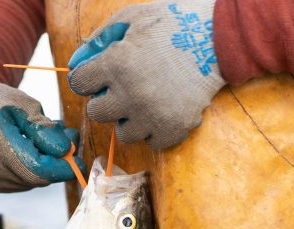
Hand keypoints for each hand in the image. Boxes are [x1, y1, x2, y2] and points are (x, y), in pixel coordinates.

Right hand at [0, 74, 86, 191]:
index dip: (63, 167)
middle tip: (68, 140)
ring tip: (46, 140)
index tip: (80, 160)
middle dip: (57, 163)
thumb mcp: (24, 104)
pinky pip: (20, 183)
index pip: (38, 169)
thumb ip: (46, 130)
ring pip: (31, 182)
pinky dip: (30, 170)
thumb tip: (66, 151)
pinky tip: (28, 150)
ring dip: (44, 165)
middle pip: (37, 177)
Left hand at [67, 0, 224, 149]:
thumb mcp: (130, 19)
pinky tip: (163, 110)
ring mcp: (153, 114)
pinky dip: (155, 130)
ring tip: (147, 99)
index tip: (99, 74)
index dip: (88, 77)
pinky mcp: (174, 127)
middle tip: (124, 87)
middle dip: (106, 99)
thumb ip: (98, 40)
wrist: (219, 36)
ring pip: (123, 133)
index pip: (79, 83)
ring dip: (130, 118)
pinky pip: (152, 142)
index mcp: (116, 63)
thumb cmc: (171, 22)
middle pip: (96, 113)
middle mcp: (131, 93)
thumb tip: (74, 65)